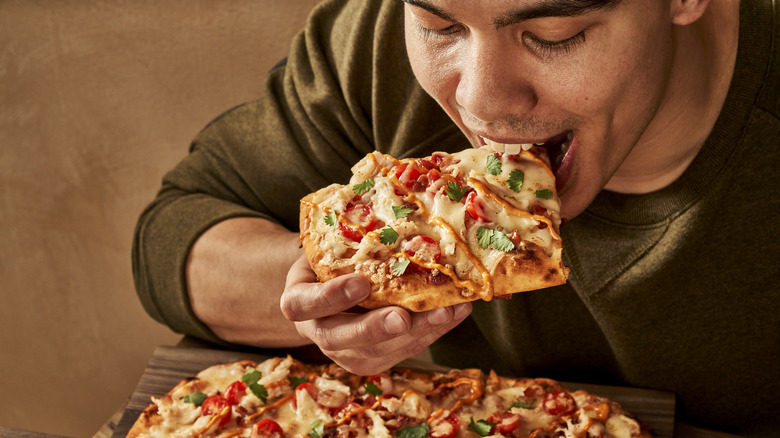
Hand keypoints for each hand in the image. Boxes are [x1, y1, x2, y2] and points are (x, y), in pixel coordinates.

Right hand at [280, 255, 471, 374]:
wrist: (333, 282)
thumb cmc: (333, 256)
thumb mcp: (328, 243)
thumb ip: (345, 236)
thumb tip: (387, 195)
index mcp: (299, 301)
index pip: (304, 305)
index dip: (330, 297)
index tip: (360, 283)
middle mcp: (319, 332)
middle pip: (339, 338)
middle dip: (375, 329)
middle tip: (403, 318)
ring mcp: (347, 350)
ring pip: (377, 352)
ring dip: (416, 333)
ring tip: (445, 311)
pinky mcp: (376, 357)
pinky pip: (404, 350)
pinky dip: (433, 331)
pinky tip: (455, 311)